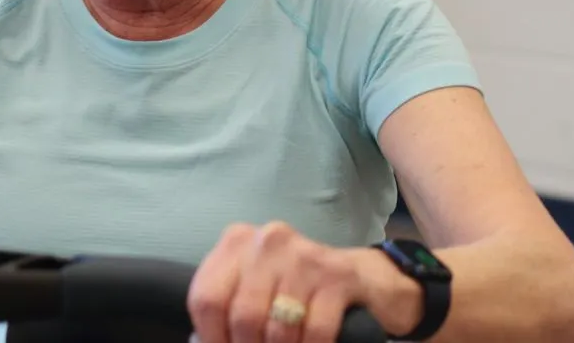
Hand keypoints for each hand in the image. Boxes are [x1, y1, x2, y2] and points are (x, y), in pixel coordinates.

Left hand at [188, 222, 421, 342]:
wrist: (367, 280)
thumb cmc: (299, 290)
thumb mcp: (257, 289)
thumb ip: (228, 309)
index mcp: (238, 243)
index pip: (206, 298)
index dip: (211, 337)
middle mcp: (268, 241)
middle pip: (242, 316)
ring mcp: (305, 257)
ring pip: (278, 328)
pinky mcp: (339, 276)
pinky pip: (315, 331)